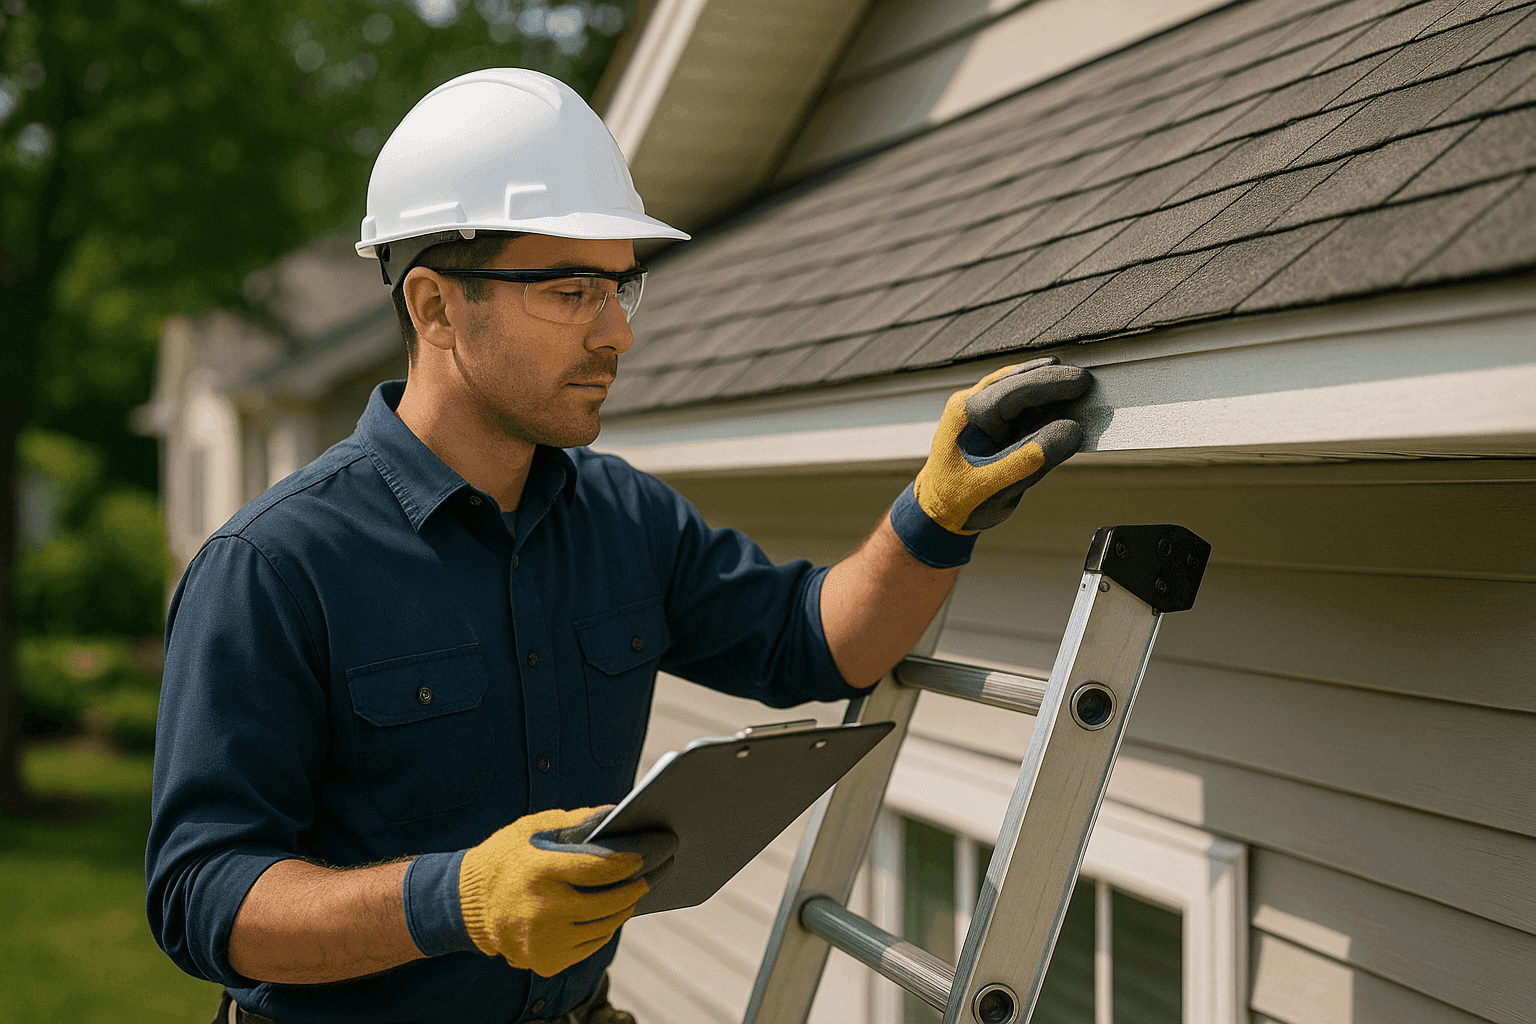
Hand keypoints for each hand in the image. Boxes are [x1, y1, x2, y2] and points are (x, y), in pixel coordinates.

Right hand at [458, 806, 646, 976]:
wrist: (465, 903)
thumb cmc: (503, 858)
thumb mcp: (532, 828)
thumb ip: (575, 821)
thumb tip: (615, 814)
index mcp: (541, 872)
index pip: (601, 869)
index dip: (630, 862)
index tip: (647, 854)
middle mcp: (543, 910)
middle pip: (609, 903)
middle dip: (636, 887)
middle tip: (651, 875)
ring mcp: (544, 941)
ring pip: (604, 927)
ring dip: (624, 909)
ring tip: (632, 893)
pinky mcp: (545, 961)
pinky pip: (590, 946)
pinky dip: (603, 929)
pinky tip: (609, 914)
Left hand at [914, 357, 1091, 532]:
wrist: (940, 511)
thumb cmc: (959, 500)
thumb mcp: (996, 484)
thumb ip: (1031, 458)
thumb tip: (1072, 430)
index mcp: (968, 415)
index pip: (1015, 390)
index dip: (1051, 383)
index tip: (1082, 382)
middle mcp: (972, 404)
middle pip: (1018, 380)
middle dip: (1053, 379)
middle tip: (1087, 382)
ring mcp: (980, 409)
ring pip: (1018, 387)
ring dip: (1047, 387)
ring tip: (1077, 390)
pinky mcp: (991, 420)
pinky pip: (1018, 404)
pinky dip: (1040, 402)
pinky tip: (1060, 404)